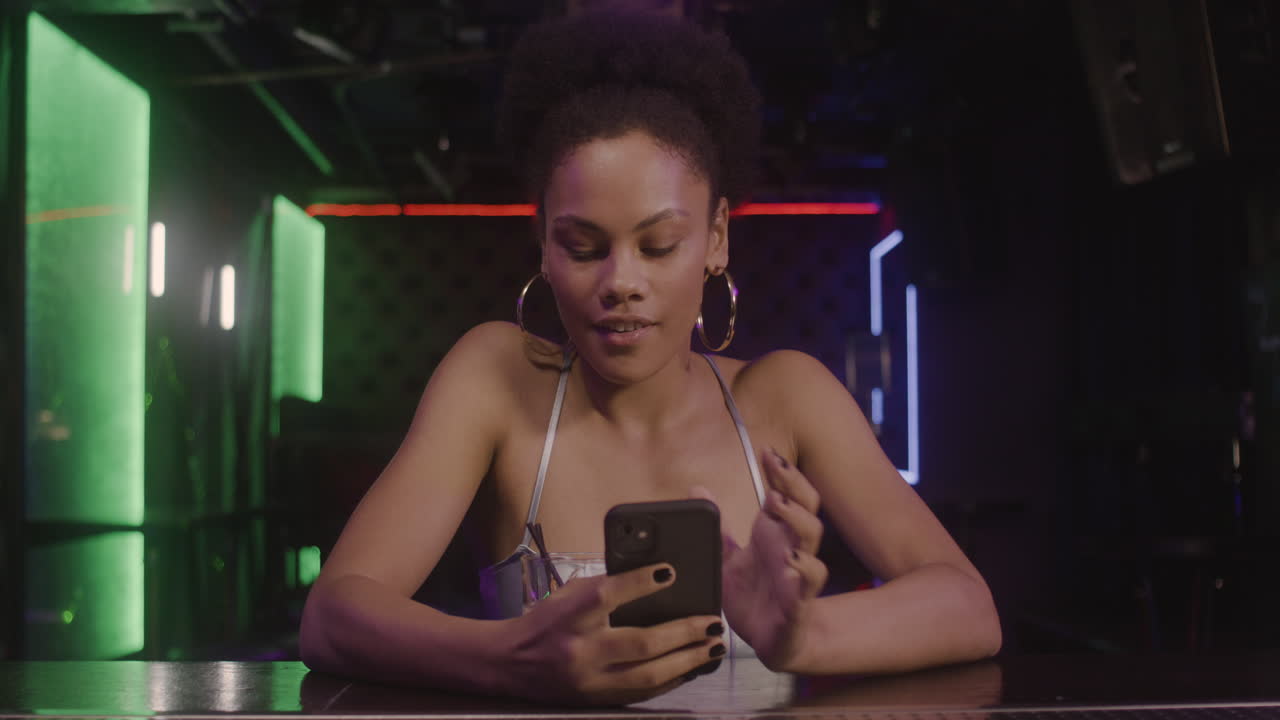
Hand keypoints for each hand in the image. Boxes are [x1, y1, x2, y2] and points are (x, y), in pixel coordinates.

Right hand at [504, 563, 726, 705]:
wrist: (510, 664)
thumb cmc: (546, 622)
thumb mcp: (569, 595)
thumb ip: (606, 588)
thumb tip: (655, 578)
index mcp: (570, 615)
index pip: (608, 594)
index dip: (640, 582)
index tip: (670, 572)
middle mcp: (580, 650)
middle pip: (640, 642)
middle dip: (683, 632)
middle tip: (713, 622)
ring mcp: (589, 680)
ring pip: (648, 675)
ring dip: (687, 661)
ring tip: (713, 648)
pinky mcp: (596, 699)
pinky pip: (642, 693)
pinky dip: (671, 680)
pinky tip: (691, 668)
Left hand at [720, 448, 828, 670]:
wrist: (769, 641)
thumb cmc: (753, 596)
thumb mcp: (725, 560)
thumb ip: (716, 528)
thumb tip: (697, 490)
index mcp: (774, 535)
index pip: (783, 494)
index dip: (779, 473)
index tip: (766, 450)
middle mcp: (790, 548)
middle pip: (806, 507)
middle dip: (794, 485)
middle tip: (775, 467)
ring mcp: (798, 574)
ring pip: (812, 539)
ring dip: (797, 519)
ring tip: (775, 503)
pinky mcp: (798, 603)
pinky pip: (808, 584)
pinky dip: (803, 571)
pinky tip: (791, 561)